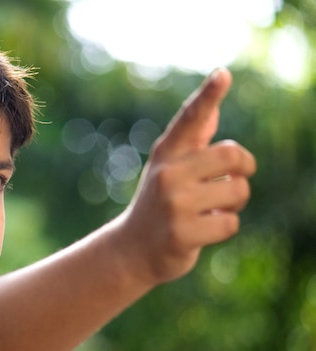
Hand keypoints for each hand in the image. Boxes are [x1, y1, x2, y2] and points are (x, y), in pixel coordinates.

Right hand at [117, 68, 256, 283]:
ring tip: (211, 210)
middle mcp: (167, 174)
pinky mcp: (181, 234)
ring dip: (234, 203)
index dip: (208, 95)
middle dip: (244, 170)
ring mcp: (173, 204)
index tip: (223, 74)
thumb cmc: (159, 204)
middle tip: (232, 181)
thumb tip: (213, 108)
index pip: (190, 118)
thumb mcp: (169, 169)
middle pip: (234, 154)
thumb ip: (193, 141)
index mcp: (167, 153)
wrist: (132, 249)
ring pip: (237, 191)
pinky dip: (224, 228)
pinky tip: (202, 230)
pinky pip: (230, 223)